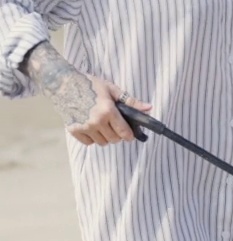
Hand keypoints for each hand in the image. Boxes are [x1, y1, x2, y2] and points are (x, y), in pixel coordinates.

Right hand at [23, 41, 149, 144]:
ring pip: (102, 142)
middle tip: (114, 125)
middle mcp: (96, 121)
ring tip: (102, 125)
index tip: (129, 132)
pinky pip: (88, 142)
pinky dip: (92, 138)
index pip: (125, 134)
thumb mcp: (111, 89)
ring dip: (105, 137)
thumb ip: (130, 101)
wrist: (61, 82)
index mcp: (107, 111)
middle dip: (117, 135)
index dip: (129, 135)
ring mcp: (84, 126)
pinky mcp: (73, 129)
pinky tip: (91, 127)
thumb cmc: (88, 84)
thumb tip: (149, 108)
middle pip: (114, 140)